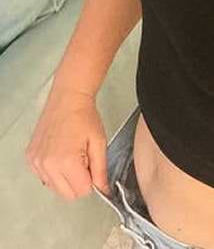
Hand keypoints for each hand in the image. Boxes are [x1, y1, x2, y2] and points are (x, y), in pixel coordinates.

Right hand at [25, 86, 110, 200]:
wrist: (68, 98)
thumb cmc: (85, 116)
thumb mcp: (99, 143)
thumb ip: (101, 170)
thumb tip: (103, 190)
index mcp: (66, 162)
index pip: (82, 191)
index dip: (91, 181)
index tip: (92, 165)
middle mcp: (47, 165)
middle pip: (67, 194)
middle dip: (78, 182)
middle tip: (83, 160)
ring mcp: (36, 162)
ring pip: (55, 187)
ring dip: (65, 178)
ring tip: (71, 154)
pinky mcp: (31, 158)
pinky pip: (44, 177)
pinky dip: (53, 171)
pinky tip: (60, 153)